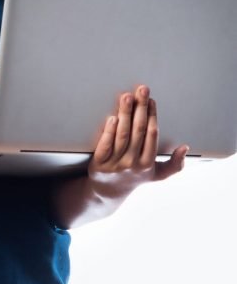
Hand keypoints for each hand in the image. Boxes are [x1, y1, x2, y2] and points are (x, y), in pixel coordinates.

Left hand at [88, 85, 188, 199]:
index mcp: (147, 163)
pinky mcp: (99, 162)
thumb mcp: (156, 175)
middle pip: (138, 131)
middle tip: (141, 90)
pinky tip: (113, 117)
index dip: (152, 116)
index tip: (151, 99)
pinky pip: (105, 144)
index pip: (151, 135)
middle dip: (141, 108)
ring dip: (125, 114)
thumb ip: (174, 165)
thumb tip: (185, 148)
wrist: (108, 193)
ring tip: (126, 97)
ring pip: (122, 135)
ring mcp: (115, 163)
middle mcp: (132, 163)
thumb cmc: (134, 178)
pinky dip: (109, 131)